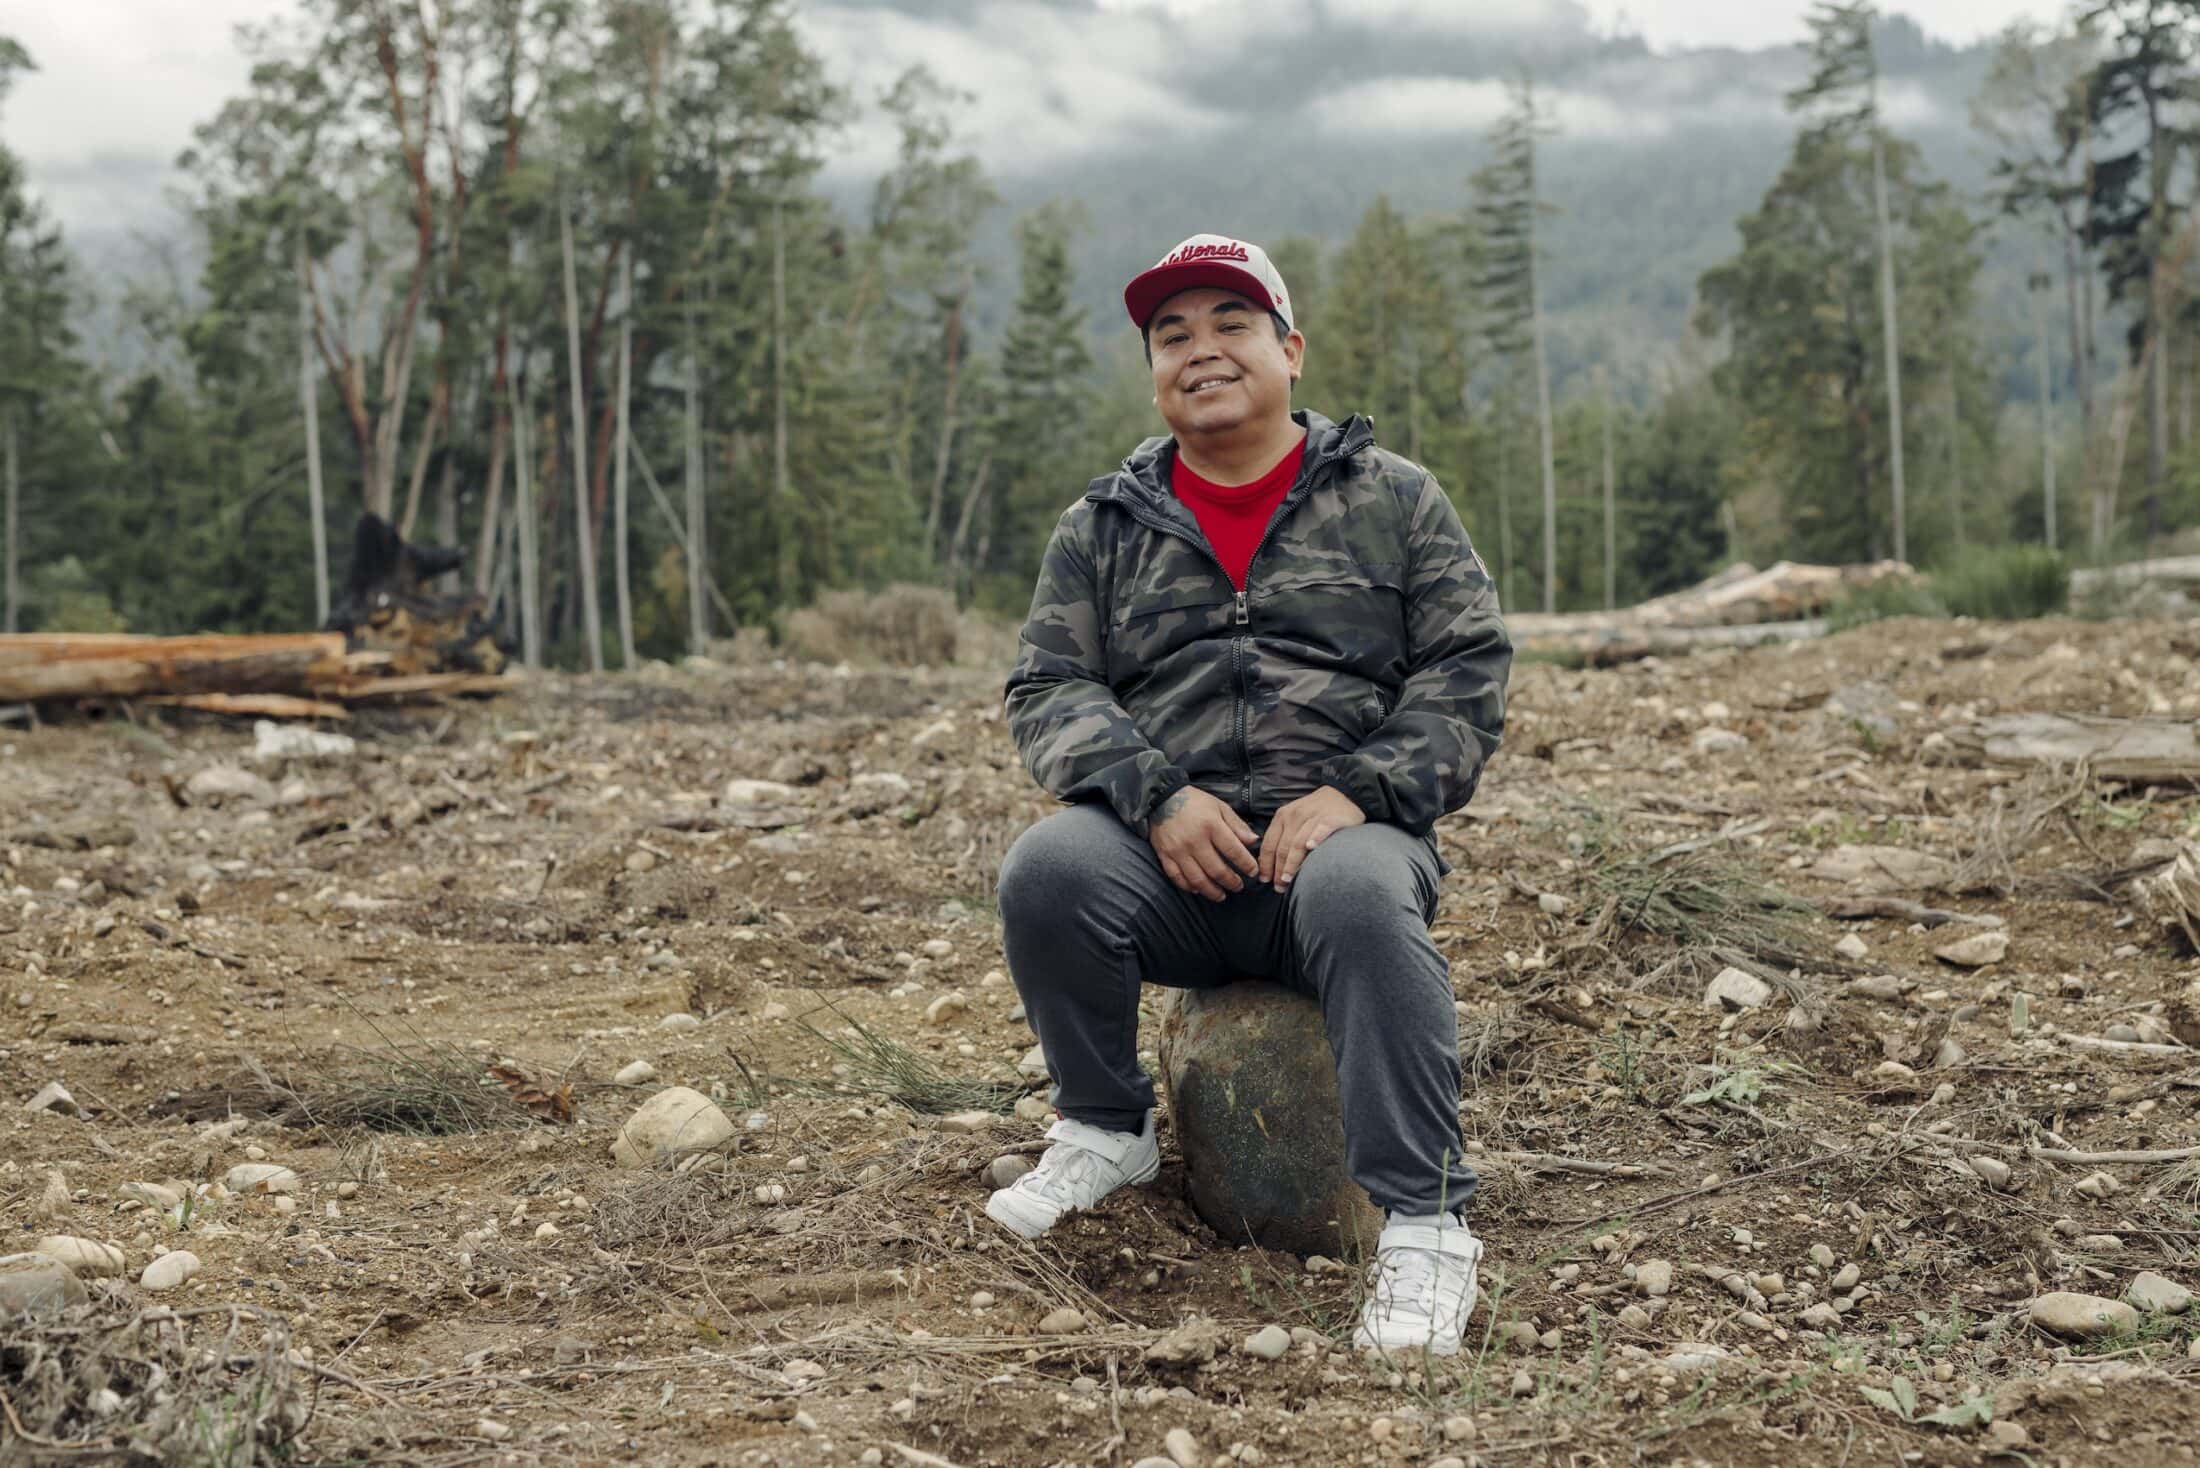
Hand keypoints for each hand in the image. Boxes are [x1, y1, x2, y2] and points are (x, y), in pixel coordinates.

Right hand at [1148, 786, 1259, 901]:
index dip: (1246, 864)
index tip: (1253, 872)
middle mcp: (1194, 840)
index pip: (1234, 851)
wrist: (1162, 798)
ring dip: (1211, 891)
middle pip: (1216, 869)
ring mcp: (1178, 850)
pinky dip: (1188, 886)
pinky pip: (1177, 877)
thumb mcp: (1220, 807)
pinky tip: (1198, 890)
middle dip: (1231, 882)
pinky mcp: (1164, 855)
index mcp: (1211, 825)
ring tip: (1221, 895)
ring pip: (1197, 878)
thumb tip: (1254, 841)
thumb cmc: (1195, 802)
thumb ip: (1237, 825)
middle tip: (1238, 886)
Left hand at [1258, 786, 1365, 889]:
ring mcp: (1313, 816)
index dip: (1266, 864)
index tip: (1265, 880)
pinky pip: (1321, 829)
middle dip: (1278, 870)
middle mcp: (1295, 815)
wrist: (1344, 794)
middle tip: (1279, 886)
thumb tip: (1269, 864)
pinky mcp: (1331, 818)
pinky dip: (1315, 838)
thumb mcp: (1294, 820)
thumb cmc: (1316, 813)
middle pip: (1283, 847)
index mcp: (1282, 816)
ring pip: (1298, 843)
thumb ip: (1283, 837)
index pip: (1269, 844)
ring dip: (1292, 864)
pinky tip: (1311, 848)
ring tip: (1288, 879)